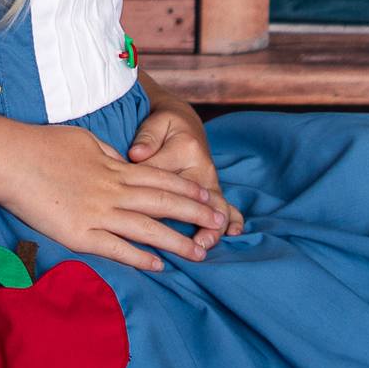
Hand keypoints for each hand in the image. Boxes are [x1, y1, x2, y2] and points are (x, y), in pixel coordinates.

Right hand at [0, 122, 228, 273]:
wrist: (11, 159)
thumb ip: (108, 155)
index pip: (162, 179)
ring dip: (177, 241)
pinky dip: (140, 257)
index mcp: (115, 168)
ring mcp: (98, 213)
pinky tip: (159, 266)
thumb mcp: (85, 141)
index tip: (210, 196)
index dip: (188, 189)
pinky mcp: (79, 234)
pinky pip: (116, 248)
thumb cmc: (43, 145)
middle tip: (220, 223)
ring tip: (200, 252)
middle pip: (164, 203)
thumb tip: (123, 160)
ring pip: (148, 228)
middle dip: (195, 214)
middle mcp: (113, 191)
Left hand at [127, 99, 243, 255]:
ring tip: (203, 246)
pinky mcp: (213, 189)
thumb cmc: (165, 125)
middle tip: (193, 243)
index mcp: (185, 149)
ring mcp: (210, 180)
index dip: (153, 197)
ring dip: (212, 227)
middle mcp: (202, 167)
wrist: (184, 122)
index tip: (143, 215)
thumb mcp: (155, 123)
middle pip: (200, 198)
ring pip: (216, 206)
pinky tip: (232, 235)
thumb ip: (147, 138)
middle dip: (198, 221)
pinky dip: (232, 220)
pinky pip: (227, 205)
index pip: (165, 178)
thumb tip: (136, 154)